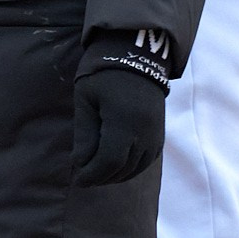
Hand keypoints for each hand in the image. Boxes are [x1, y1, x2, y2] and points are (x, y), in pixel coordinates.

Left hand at [73, 33, 171, 186]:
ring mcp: (156, 132)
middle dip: (102, 177)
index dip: (93, 174)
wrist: (136, 57)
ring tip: (97, 174)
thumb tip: (80, 164)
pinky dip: (131, 168)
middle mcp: (145, 130)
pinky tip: (116, 168)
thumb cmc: (102, 76)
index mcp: (124, 121)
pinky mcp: (160, 132)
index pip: (109, 161)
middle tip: (84, 179)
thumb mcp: (86, 101)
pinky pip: (148, 159)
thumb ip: (84, 134)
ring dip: (117, 175)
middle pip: (124, 167)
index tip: (78, 179)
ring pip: (138, 167)